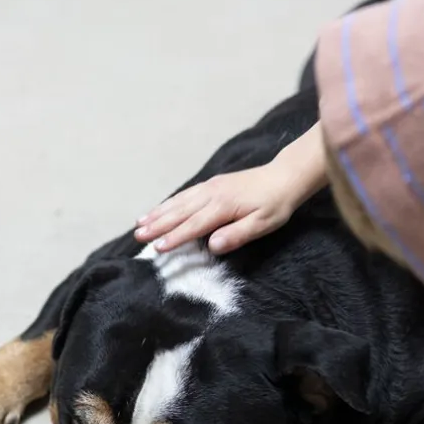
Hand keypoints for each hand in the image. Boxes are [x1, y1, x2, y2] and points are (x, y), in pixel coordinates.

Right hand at [135, 124, 326, 255]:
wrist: (285, 176)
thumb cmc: (276, 204)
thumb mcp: (263, 224)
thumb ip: (237, 235)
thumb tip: (212, 246)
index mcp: (223, 206)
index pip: (194, 225)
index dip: (175, 237)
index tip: (158, 248)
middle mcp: (212, 194)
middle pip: (180, 211)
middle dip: (158, 224)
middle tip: (138, 236)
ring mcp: (210, 186)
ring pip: (179, 201)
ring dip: (158, 212)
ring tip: (139, 222)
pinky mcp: (213, 184)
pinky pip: (185, 194)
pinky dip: (169, 202)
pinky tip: (160, 208)